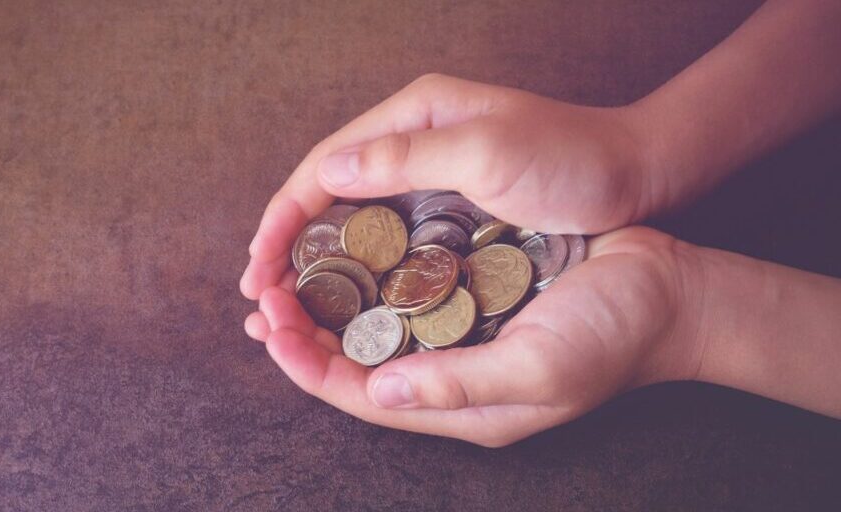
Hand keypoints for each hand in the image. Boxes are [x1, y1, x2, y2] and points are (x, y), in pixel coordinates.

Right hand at [240, 74, 651, 301]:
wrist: (640, 171)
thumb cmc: (571, 161)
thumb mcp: (489, 153)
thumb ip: (406, 159)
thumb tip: (325, 171)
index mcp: (413, 115)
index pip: (326, 164)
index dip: (284, 215)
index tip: (257, 265)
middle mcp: (413, 139)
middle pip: (329, 190)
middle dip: (289, 241)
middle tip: (259, 297)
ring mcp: (432, 171)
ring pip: (354, 215)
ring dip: (318, 257)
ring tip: (289, 303)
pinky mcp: (451, 202)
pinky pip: (388, 233)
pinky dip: (360, 263)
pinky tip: (346, 295)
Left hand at [249, 226, 704, 446]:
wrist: (670, 292)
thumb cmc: (615, 333)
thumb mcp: (542, 367)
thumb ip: (459, 382)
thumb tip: (381, 389)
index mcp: (461, 406)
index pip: (362, 396)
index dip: (309, 365)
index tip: (272, 327)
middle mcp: (451, 378)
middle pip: (357, 368)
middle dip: (304, 337)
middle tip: (262, 301)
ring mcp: (462, 339)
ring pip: (374, 334)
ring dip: (328, 309)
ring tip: (284, 283)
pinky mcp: (474, 302)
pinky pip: (406, 301)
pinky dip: (369, 283)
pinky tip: (346, 258)